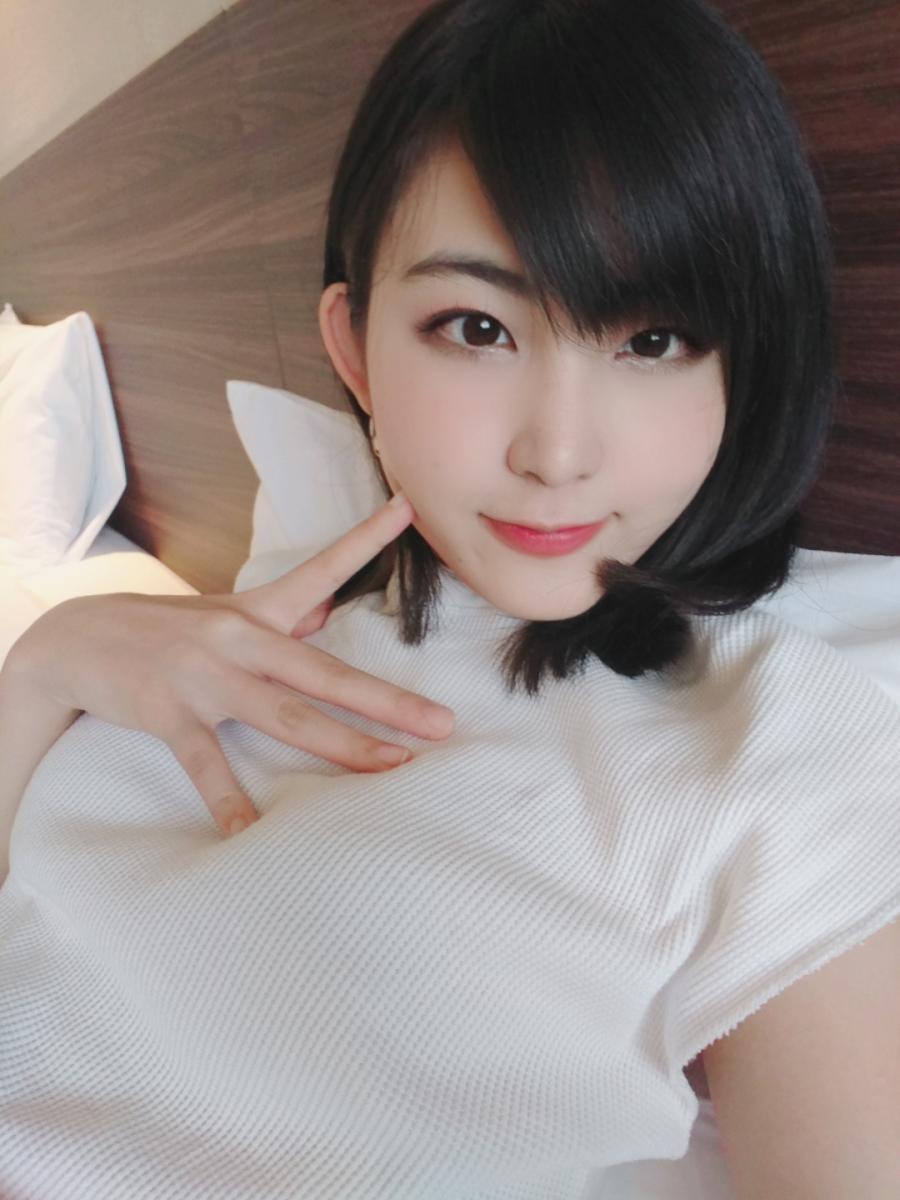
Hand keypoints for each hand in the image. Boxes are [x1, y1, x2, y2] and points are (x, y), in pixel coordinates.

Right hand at [10, 493, 454, 836]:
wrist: (74, 638)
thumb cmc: (164, 632)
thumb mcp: (226, 616)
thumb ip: (281, 616)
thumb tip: (327, 611)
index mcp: (257, 612)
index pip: (322, 569)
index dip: (366, 538)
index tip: (409, 507)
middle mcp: (239, 637)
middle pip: (326, 672)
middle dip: (388, 701)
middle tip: (440, 724)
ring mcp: (205, 674)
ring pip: (286, 714)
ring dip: (343, 745)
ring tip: (390, 768)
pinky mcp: (168, 710)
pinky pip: (205, 761)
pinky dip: (228, 799)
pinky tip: (251, 833)